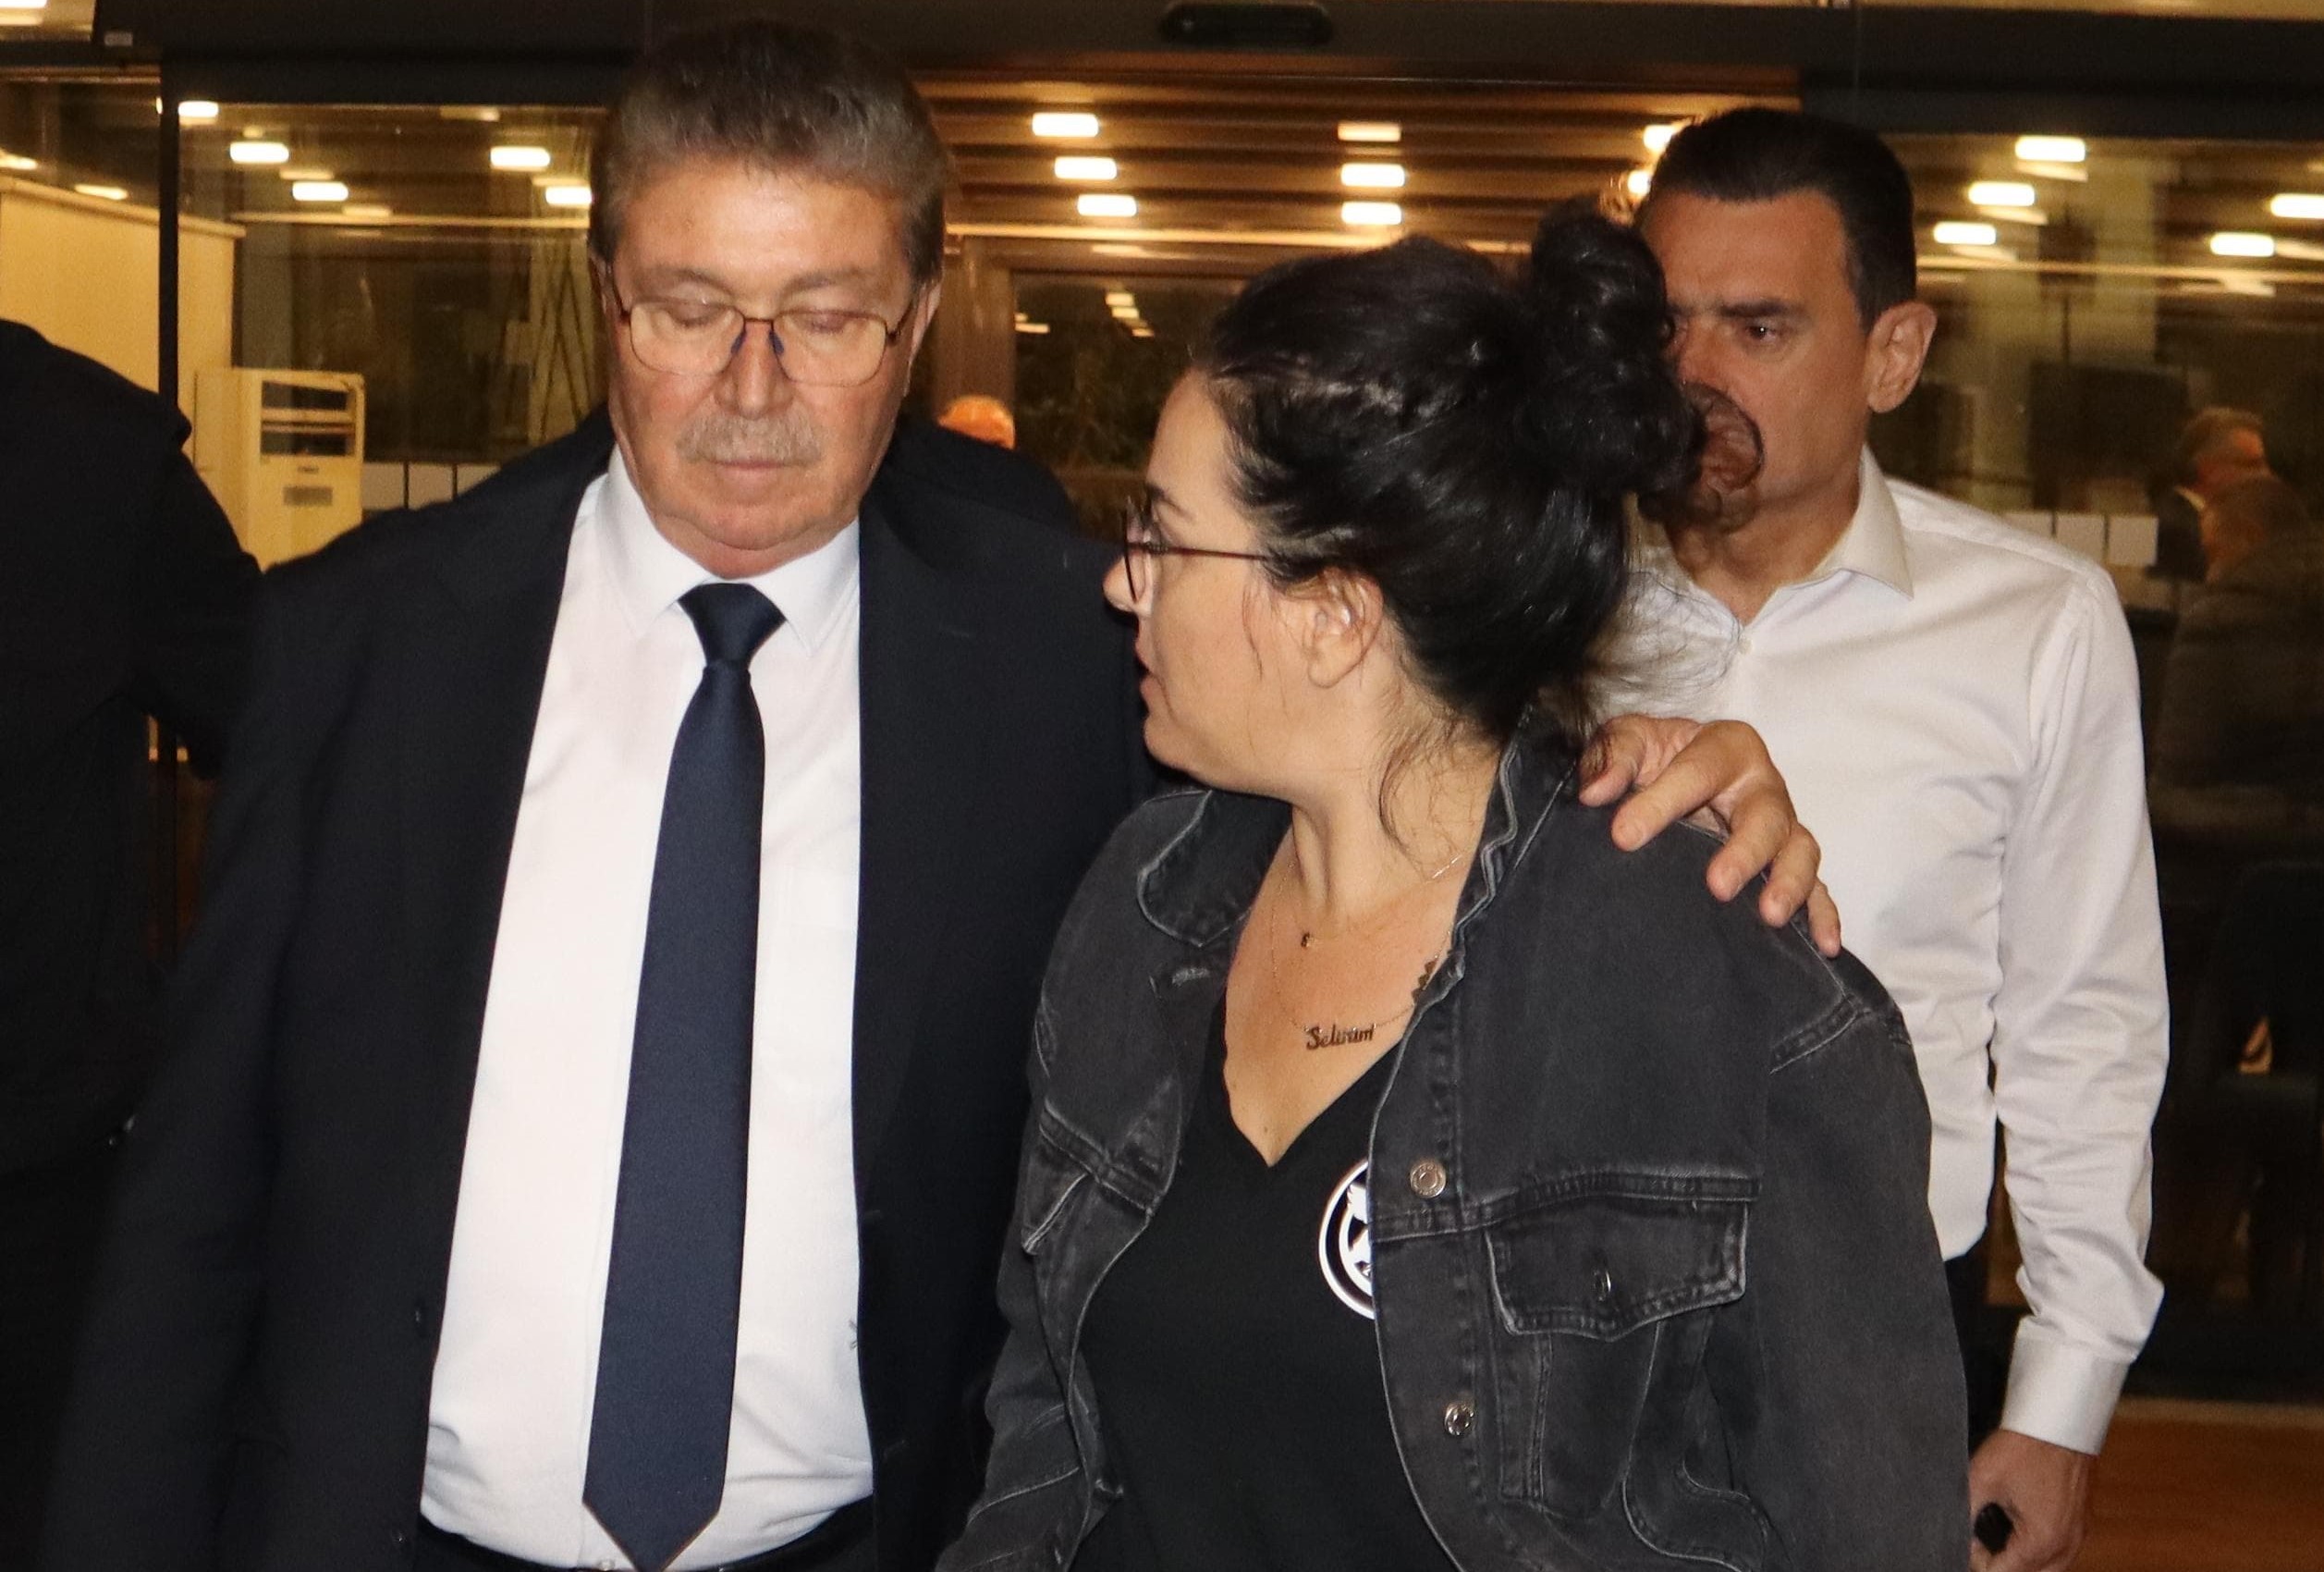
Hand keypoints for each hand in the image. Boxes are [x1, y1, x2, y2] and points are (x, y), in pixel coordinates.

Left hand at [1577, 714, 1840, 955]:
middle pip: (1766, 816)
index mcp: (1726, 747)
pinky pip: (1817, 889)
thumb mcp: (1628, 742)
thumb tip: (1595, 793)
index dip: (1660, 803)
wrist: (1669, 774)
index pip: (1697, 773)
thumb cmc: (1652, 756)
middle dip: (1745, 852)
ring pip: (1799, 850)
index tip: (1623, 837)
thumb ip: (1612, 757)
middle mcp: (1762, 786)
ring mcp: (1781, 826)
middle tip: (1717, 886)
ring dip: (1789, 883)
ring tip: (1769, 916)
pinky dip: (1823, 915)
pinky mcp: (1787, 862)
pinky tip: (1823, 946)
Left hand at [1969, 1429, 2093, 1571]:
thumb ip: (1965, 1511)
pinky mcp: (2082, 1523)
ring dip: (2021, 1562)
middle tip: (1979, 1544)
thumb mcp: (1982, 1478)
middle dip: (2000, 1566)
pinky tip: (2019, 1534)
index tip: (1966, 1537)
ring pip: (2048, 1570)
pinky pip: (2061, 1554)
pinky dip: (2039, 1553)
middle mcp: (2066, 1545)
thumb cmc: (2025, 1445)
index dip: (1976, 1560)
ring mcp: (2078, 1536)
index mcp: (2041, 1541)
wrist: (2059, 1419)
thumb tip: (1953, 1530)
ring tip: (1995, 1541)